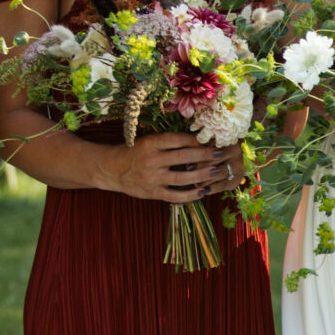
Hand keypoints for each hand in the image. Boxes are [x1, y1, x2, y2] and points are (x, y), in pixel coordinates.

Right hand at [99, 132, 240, 202]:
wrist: (112, 169)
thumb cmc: (135, 152)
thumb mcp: (149, 141)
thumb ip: (169, 142)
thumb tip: (199, 139)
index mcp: (151, 144)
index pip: (179, 140)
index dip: (198, 140)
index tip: (213, 139)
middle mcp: (151, 160)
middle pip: (184, 157)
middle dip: (206, 155)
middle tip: (222, 154)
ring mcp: (152, 178)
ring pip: (183, 178)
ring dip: (203, 175)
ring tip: (218, 171)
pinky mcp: (152, 193)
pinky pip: (175, 195)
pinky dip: (191, 195)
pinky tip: (204, 191)